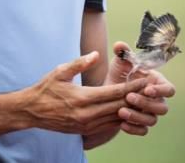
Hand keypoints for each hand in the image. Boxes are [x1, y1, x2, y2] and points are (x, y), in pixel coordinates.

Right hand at [22, 51, 147, 135]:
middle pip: (119, 106)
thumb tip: (96, 54)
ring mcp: (87, 125)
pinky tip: (129, 111)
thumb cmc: (45, 88)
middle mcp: (87, 114)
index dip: (133, 86)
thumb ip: (80, 63)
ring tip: (146, 100)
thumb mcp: (60, 71)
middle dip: (137, 97)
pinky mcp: (85, 130)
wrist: (32, 111)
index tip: (146, 80)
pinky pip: (108, 125)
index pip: (115, 92)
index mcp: (83, 98)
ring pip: (117, 118)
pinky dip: (121, 118)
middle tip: (152, 89)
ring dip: (132, 109)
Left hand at [106, 41, 175, 135]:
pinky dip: (133, 128)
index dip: (162, 91)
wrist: (107, 92)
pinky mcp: (140, 124)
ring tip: (121, 111)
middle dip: (146, 103)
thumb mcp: (119, 62)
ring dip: (138, 116)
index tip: (147, 89)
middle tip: (129, 97)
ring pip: (152, 120)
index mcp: (156, 83)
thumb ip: (122, 53)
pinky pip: (142, 130)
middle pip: (162, 108)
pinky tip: (121, 123)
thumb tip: (119, 45)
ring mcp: (149, 113)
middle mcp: (156, 100)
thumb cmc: (119, 74)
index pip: (169, 89)